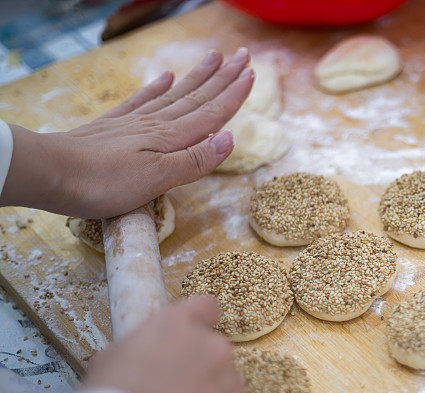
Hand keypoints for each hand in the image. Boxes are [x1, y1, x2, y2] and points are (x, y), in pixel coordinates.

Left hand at [1, 48, 253, 218]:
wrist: (51, 172)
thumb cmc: (105, 182)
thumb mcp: (157, 179)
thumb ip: (194, 160)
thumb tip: (230, 139)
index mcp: (170, 139)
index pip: (211, 114)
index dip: (233, 96)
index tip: (252, 74)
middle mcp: (156, 125)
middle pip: (197, 98)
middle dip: (222, 78)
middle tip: (242, 57)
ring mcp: (133, 123)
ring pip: (174, 95)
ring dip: (197, 78)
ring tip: (213, 59)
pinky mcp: (112, 127)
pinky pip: (141, 101)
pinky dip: (155, 88)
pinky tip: (164, 76)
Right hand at [84, 295, 246, 392]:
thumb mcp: (106, 367)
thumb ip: (131, 356)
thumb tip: (131, 365)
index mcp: (178, 327)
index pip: (204, 307)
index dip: (198, 321)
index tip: (190, 337)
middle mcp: (213, 349)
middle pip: (214, 353)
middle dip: (198, 370)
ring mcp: (231, 385)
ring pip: (225, 387)